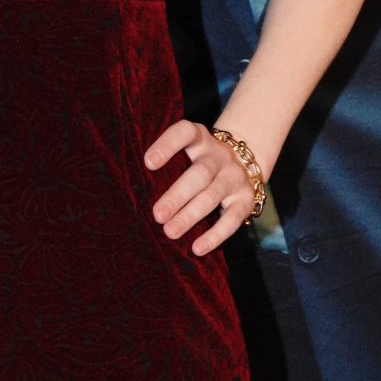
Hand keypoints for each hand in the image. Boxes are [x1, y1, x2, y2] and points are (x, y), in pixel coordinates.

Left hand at [143, 118, 262, 256]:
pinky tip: (198, 248)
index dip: (168, 145)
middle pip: (200, 174)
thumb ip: (169, 164)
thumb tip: (135, 192)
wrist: (245, 163)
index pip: (185, 133)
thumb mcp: (189, 152)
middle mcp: (220, 156)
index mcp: (201, 140)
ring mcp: (234, 177)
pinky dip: (215, 235)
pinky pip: (231, 219)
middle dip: (177, 195)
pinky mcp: (245, 199)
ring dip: (190, 216)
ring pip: (212, 196)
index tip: (148, 163)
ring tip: (170, 231)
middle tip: (158, 215)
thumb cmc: (201, 163)